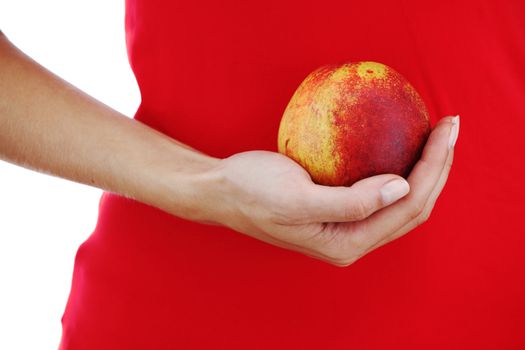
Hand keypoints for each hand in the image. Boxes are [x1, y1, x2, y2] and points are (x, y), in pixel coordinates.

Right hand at [206, 116, 458, 265]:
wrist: (220, 191)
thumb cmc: (250, 191)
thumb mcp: (296, 198)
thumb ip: (350, 202)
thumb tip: (401, 188)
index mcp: (345, 244)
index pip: (406, 208)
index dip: (432, 169)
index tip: (445, 130)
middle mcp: (351, 241)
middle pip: (412, 208)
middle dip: (438, 169)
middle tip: (451, 127)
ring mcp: (346, 228)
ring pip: (401, 203)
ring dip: (424, 171)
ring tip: (438, 137)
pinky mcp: (338, 211)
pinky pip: (381, 192)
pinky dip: (400, 170)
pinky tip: (404, 147)